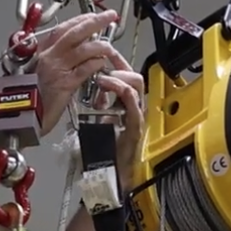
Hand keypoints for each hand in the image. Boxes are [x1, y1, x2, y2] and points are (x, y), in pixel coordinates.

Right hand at [31, 10, 129, 135]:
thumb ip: (52, 63)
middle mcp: (47, 57)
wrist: (19, 119)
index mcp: (40, 53)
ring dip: (99, 45)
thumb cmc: (28, 101)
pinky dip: (95, 64)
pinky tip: (102, 62)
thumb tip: (70, 57)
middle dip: (94, 22)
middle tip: (108, 16)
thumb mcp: (37, 75)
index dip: (79, 20)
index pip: (62, 29)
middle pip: (74, 33)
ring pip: (81, 49)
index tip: (92, 16)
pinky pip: (84, 70)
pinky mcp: (64, 85)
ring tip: (109, 45)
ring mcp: (55, 69)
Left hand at [91, 61, 145, 187]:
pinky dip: (124, 94)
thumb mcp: (99, 119)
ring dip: (118, 78)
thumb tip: (93, 85)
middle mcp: (135, 108)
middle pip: (135, 76)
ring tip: (102, 80)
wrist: (110, 175)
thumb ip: (100, 102)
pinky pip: (134, 107)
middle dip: (119, 67)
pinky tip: (113, 89)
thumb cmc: (105, 151)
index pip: (127, 75)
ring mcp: (137, 117)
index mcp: (127, 105)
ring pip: (136, 87)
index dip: (116, 61)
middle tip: (102, 68)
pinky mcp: (136, 129)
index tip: (103, 55)